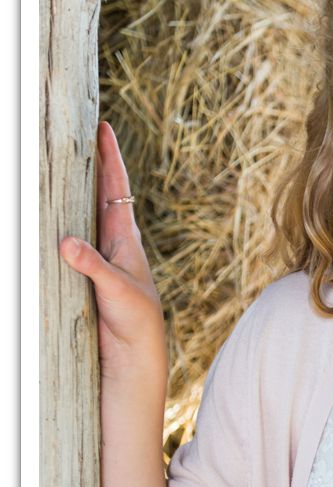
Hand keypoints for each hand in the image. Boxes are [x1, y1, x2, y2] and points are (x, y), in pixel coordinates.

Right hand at [59, 121, 166, 382]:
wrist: (133, 360)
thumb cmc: (136, 323)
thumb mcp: (118, 292)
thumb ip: (93, 266)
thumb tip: (66, 241)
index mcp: (126, 239)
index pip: (116, 189)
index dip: (110, 157)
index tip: (104, 127)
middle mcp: (111, 244)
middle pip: (96, 195)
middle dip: (86, 165)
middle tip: (74, 133)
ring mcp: (95, 259)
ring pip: (79, 218)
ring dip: (67, 193)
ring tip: (53, 165)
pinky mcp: (81, 278)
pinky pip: (65, 245)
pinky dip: (54, 227)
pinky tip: (41, 220)